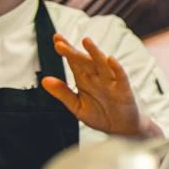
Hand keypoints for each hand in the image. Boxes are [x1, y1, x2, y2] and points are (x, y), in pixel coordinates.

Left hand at [42, 34, 158, 137]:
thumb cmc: (100, 116)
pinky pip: (121, 77)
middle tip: (60, 43)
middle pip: (84, 60)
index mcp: (84, 79)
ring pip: (102, 64)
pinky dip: (117, 68)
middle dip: (72, 51)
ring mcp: (111, 82)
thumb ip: (62, 93)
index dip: (65, 50)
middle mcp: (97, 77)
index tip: (56, 39)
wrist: (121, 129)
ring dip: (94, 53)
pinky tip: (111, 60)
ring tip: (86, 42)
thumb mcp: (77, 107)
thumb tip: (44, 80)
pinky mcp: (124, 90)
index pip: (73, 61)